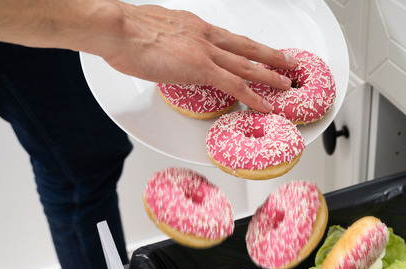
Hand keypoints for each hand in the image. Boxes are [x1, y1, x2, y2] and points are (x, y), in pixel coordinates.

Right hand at [101, 4, 297, 111]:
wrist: (117, 29)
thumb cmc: (124, 30)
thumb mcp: (153, 30)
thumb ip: (167, 41)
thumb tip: (166, 50)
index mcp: (194, 25)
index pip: (228, 38)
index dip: (246, 46)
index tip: (258, 50)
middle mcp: (205, 35)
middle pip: (246, 47)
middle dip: (270, 55)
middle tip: (288, 62)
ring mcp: (206, 52)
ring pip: (247, 65)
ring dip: (270, 75)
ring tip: (286, 83)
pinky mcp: (202, 68)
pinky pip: (236, 86)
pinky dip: (254, 96)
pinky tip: (266, 105)